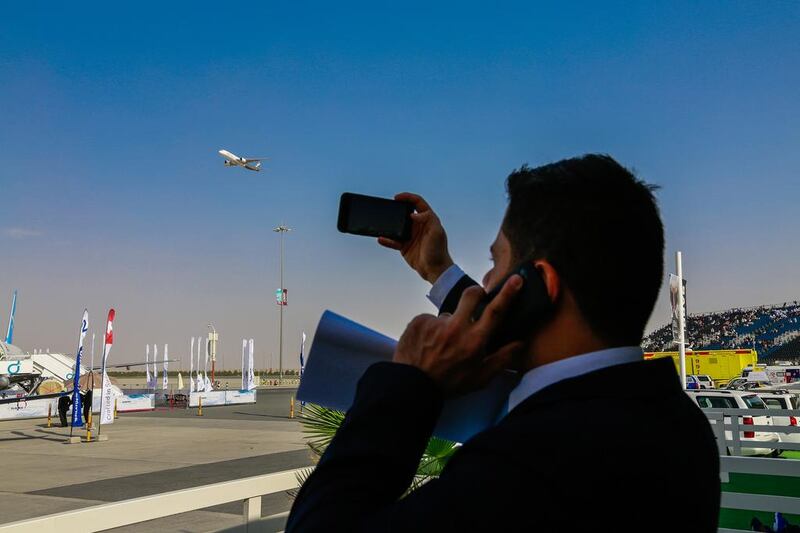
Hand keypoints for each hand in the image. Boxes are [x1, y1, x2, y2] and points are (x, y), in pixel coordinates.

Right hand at [378, 192, 453, 283]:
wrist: (434, 269)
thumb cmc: (438, 251)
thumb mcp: (437, 232)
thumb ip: (428, 219)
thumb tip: (413, 214)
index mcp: (428, 219)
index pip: (418, 203)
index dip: (408, 197)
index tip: (397, 198)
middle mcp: (418, 226)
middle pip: (405, 212)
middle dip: (396, 209)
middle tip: (388, 207)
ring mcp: (410, 236)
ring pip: (397, 226)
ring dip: (390, 224)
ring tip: (382, 222)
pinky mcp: (404, 246)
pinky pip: (393, 241)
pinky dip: (387, 240)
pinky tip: (381, 238)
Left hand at [392, 275, 524, 394]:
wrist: (412, 386)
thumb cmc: (450, 384)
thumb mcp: (480, 378)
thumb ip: (502, 359)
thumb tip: (520, 343)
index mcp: (474, 341)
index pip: (495, 311)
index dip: (507, 293)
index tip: (516, 279)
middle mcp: (456, 327)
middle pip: (471, 295)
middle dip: (477, 293)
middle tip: (477, 299)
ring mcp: (436, 322)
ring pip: (449, 314)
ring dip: (449, 325)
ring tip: (440, 345)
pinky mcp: (419, 321)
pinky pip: (431, 320)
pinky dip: (431, 330)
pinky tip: (427, 345)